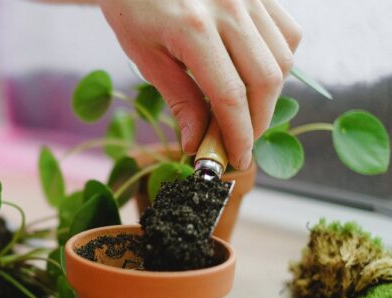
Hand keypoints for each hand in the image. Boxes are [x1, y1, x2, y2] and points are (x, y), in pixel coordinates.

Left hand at [98, 0, 301, 168]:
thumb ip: (179, 99)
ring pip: (284, 57)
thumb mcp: (146, 57)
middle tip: (240, 142)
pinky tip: (253, 74)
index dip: (238, 134)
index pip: (230, 96)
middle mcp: (229, 7)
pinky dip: (278, 60)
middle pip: (266, 80)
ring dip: (269, 94)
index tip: (237, 158)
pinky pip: (287, 31)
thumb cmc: (134, 8)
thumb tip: (198, 143)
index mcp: (193, 27)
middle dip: (258, 121)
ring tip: (242, 111)